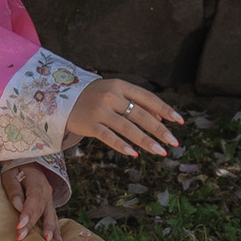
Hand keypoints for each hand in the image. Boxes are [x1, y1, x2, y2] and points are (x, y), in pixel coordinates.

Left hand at [4, 162, 62, 240]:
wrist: (29, 161)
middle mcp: (46, 191)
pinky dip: (56, 229)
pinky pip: (53, 217)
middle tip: (22, 237)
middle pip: (40, 210)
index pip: (33, 199)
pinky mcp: (49, 204)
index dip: (27, 213)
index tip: (19, 226)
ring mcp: (49, 198)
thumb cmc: (16, 168)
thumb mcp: (10, 173)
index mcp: (36, 181)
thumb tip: (18, 206)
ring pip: (51, 215)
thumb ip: (14, 188)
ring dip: (49, 229)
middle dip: (31, 225)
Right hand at [62, 75, 182, 161]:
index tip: (179, 121)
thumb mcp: (115, 93)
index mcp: (120, 86)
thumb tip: (162, 118)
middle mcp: (111, 96)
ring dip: (146, 141)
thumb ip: (136, 103)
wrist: (60, 97)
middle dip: (159, 129)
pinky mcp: (89, 124)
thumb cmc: (94, 97)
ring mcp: (100, 110)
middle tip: (174, 142)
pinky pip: (108, 137)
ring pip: (128, 128)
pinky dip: (122, 145)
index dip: (165, 109)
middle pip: (140, 115)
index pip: (147, 98)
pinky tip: (135, 154)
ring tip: (161, 151)